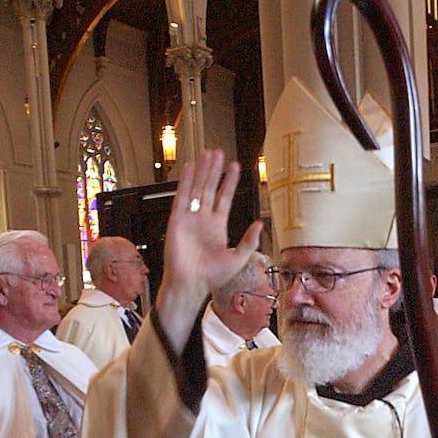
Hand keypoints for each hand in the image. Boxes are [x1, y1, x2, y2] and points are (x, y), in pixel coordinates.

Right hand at [155, 150, 260, 349]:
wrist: (192, 284)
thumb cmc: (212, 277)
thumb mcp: (238, 258)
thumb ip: (249, 241)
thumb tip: (260, 224)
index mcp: (218, 226)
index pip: (225, 197)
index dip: (230, 182)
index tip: (235, 167)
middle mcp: (204, 219)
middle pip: (210, 188)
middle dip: (215, 170)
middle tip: (219, 152)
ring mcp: (190, 218)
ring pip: (197, 188)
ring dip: (202, 171)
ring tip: (207, 154)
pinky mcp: (177, 220)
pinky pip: (182, 197)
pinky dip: (186, 182)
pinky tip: (190, 168)